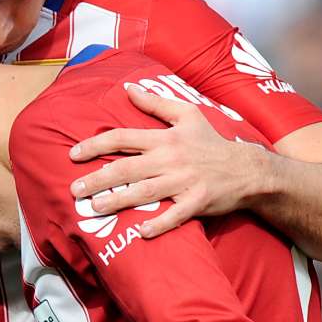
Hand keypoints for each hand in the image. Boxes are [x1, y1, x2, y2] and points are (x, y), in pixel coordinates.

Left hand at [68, 86, 260, 236]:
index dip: (96, 145)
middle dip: (98, 178)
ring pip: (145, 192)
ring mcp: (184, 182)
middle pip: (127, 168)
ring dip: (118, 200)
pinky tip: (141, 232)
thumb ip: (155, 104)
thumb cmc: (212, 142)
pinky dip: (159, 224)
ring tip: (94, 208)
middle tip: (74, 189)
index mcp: (164, 139)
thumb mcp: (187, 115)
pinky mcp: (198, 202)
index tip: (73, 154)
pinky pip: (176, 215)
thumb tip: (128, 89)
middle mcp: (170, 159)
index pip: (122, 138)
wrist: (248, 169)